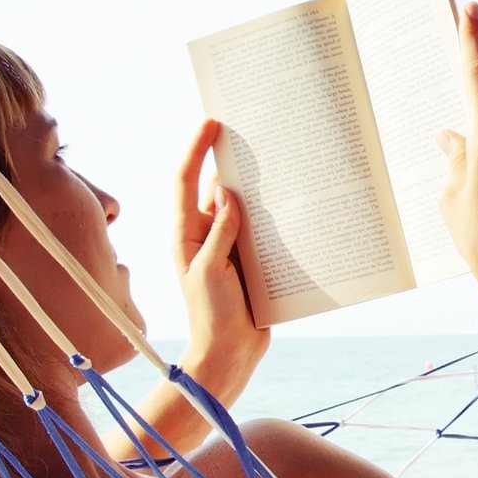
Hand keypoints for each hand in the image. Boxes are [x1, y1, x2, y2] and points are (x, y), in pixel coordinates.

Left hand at [174, 119, 270, 400]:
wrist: (228, 355)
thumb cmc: (211, 316)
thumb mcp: (210, 270)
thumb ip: (219, 231)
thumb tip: (227, 191)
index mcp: (186, 234)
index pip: (186, 181)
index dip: (196, 150)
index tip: (211, 122)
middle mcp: (204, 235)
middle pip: (214, 187)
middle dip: (228, 159)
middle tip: (249, 131)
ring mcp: (227, 248)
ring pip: (241, 206)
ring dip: (255, 186)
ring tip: (275, 160)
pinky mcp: (248, 262)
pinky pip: (260, 231)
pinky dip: (273, 216)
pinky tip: (292, 205)